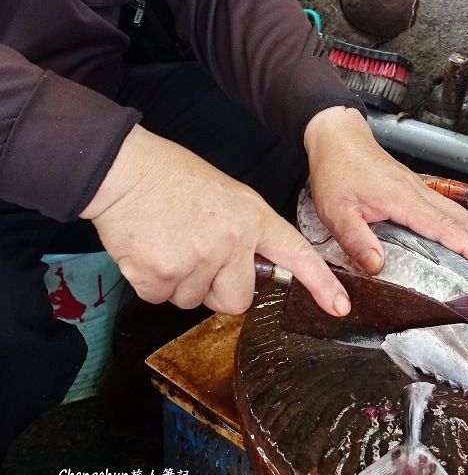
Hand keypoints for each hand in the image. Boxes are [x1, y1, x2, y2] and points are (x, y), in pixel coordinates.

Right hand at [80, 125, 350, 315]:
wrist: (121, 169)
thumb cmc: (171, 179)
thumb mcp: (228, 196)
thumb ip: (247, 234)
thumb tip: (248, 272)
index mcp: (252, 217)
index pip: (296, 254)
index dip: (321, 283)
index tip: (340, 305)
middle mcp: (231, 241)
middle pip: (238, 299)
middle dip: (217, 289)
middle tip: (196, 256)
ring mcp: (197, 258)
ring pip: (195, 301)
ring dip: (181, 283)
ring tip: (169, 243)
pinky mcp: (161, 274)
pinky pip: (162, 298)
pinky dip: (152, 282)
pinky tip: (149, 250)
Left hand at [303, 107, 467, 274]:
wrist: (337, 138)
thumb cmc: (336, 170)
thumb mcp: (337, 212)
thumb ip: (356, 241)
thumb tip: (376, 266)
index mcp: (403, 199)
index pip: (445, 229)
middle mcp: (417, 193)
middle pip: (459, 220)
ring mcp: (418, 189)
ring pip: (454, 213)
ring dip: (465, 235)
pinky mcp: (413, 188)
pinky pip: (442, 208)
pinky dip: (452, 226)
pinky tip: (445, 240)